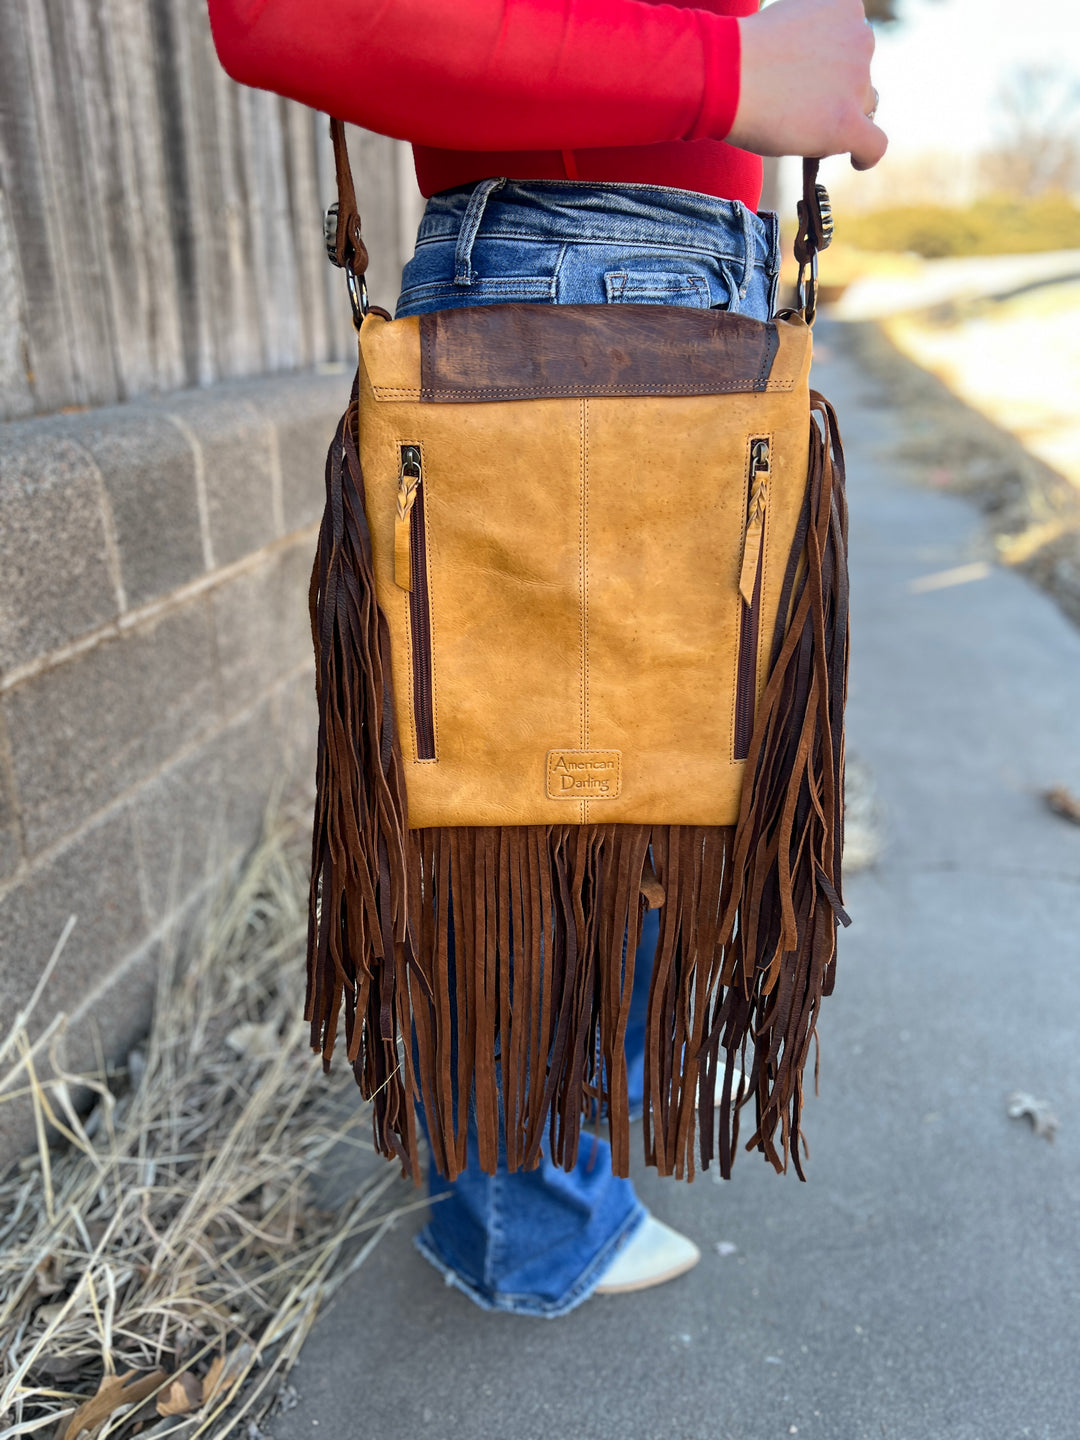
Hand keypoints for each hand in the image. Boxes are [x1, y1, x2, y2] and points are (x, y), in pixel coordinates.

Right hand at [727, 0, 887, 169]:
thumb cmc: (742, 51)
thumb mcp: (786, 23)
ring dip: (841, 117)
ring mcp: (857, 82)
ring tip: (805, 128)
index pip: (853, 43)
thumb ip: (810, 40)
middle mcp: (861, 40)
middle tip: (800, 105)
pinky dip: (865, 156)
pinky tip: (856, 161)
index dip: (833, 65)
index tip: (810, 78)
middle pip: (860, 76)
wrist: (725, 74)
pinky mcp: (847, 123)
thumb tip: (814, 74)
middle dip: (837, 92)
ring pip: (862, 108)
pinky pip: (873, 146)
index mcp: (847, 9)